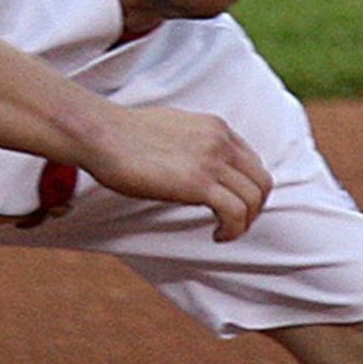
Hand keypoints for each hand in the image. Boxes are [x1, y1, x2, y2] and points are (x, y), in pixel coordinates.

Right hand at [77, 103, 272, 239]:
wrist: (101, 134)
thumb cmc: (122, 135)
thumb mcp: (169, 130)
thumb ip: (189, 143)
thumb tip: (188, 163)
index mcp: (215, 127)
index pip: (252, 162)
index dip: (246, 189)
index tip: (229, 206)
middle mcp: (220, 141)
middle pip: (261, 182)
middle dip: (253, 209)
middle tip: (232, 225)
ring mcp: (211, 160)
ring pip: (253, 199)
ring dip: (244, 223)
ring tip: (224, 233)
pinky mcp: (197, 183)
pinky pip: (235, 212)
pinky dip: (233, 230)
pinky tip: (217, 236)